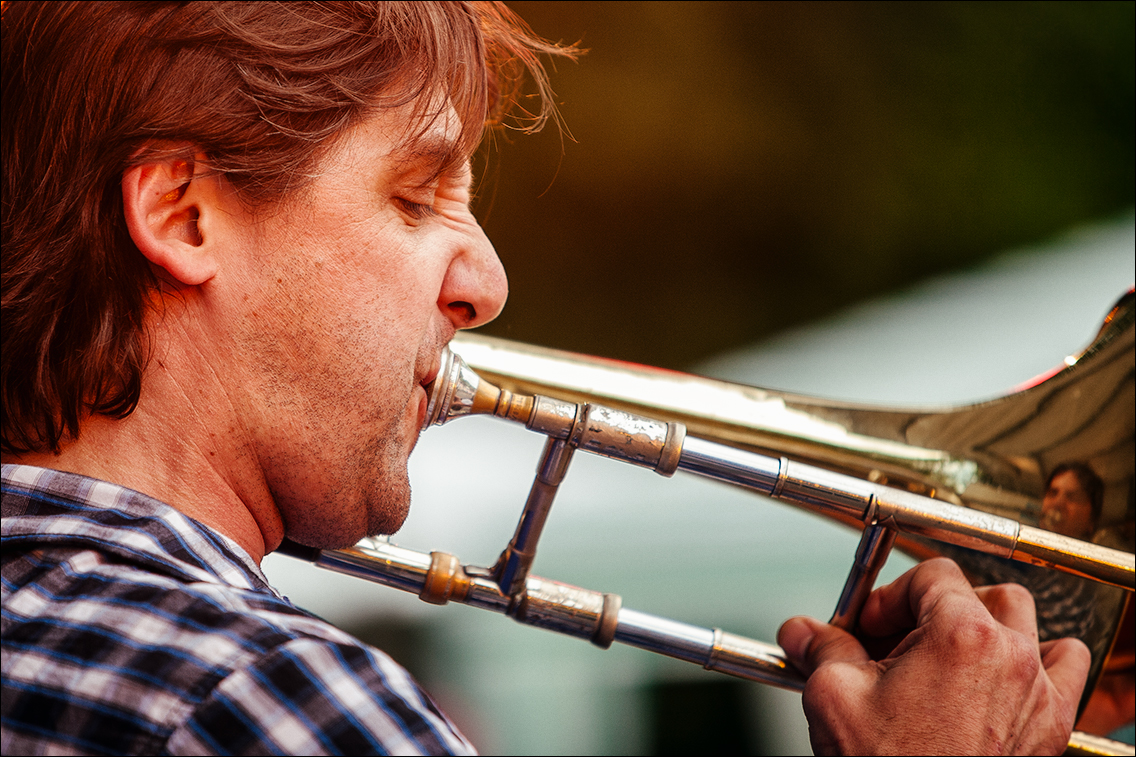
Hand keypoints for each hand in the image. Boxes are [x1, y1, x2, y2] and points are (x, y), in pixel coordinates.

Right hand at [777, 558, 1090, 754]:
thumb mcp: (835, 697)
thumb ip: (821, 650)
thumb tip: (802, 633)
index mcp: (959, 634)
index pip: (930, 576)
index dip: (890, 596)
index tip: (868, 625)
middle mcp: (1009, 656)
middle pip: (978, 593)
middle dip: (933, 609)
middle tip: (896, 642)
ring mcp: (1037, 690)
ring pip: (1025, 622)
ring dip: (986, 625)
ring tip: (946, 654)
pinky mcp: (1050, 724)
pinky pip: (1067, 666)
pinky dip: (1041, 660)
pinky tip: (1004, 674)